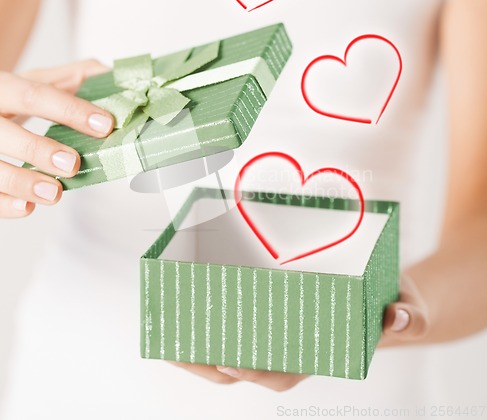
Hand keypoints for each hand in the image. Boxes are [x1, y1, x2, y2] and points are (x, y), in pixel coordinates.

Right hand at [0, 60, 112, 217]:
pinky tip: (27, 207)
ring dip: (22, 182)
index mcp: (2, 87)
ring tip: (54, 192)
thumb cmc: (14, 97)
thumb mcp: (38, 80)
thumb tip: (114, 76)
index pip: (34, 95)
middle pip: (4, 132)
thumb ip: (75, 78)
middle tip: (73, 164)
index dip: (70, 110)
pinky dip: (3, 204)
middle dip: (39, 150)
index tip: (105, 125)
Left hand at [170, 276, 428, 389]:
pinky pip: (237, 324)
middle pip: (246, 366)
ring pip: (233, 350)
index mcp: (319, 351)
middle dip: (210, 363)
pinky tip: (188, 310)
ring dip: (200, 348)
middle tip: (176, 347)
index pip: (283, 371)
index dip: (256, 371)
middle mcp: (293, 345)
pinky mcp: (271, 311)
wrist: (389, 294)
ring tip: (166, 332)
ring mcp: (279, 330)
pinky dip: (211, 324)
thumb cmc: (393, 302)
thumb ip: (408, 314)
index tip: (229, 362)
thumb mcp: (407, 304)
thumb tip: (398, 317)